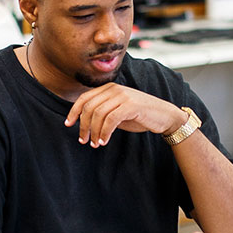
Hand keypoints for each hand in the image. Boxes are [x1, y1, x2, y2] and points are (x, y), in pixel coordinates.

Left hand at [64, 83, 186, 147]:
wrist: (164, 116)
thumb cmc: (140, 115)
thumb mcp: (117, 111)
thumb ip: (103, 112)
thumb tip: (83, 122)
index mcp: (108, 88)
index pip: (84, 98)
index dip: (74, 112)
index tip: (68, 125)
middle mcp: (114, 89)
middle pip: (89, 107)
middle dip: (83, 125)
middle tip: (83, 140)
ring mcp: (123, 96)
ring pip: (98, 114)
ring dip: (94, 132)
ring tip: (95, 143)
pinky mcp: (131, 105)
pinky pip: (110, 120)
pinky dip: (104, 132)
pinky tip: (104, 141)